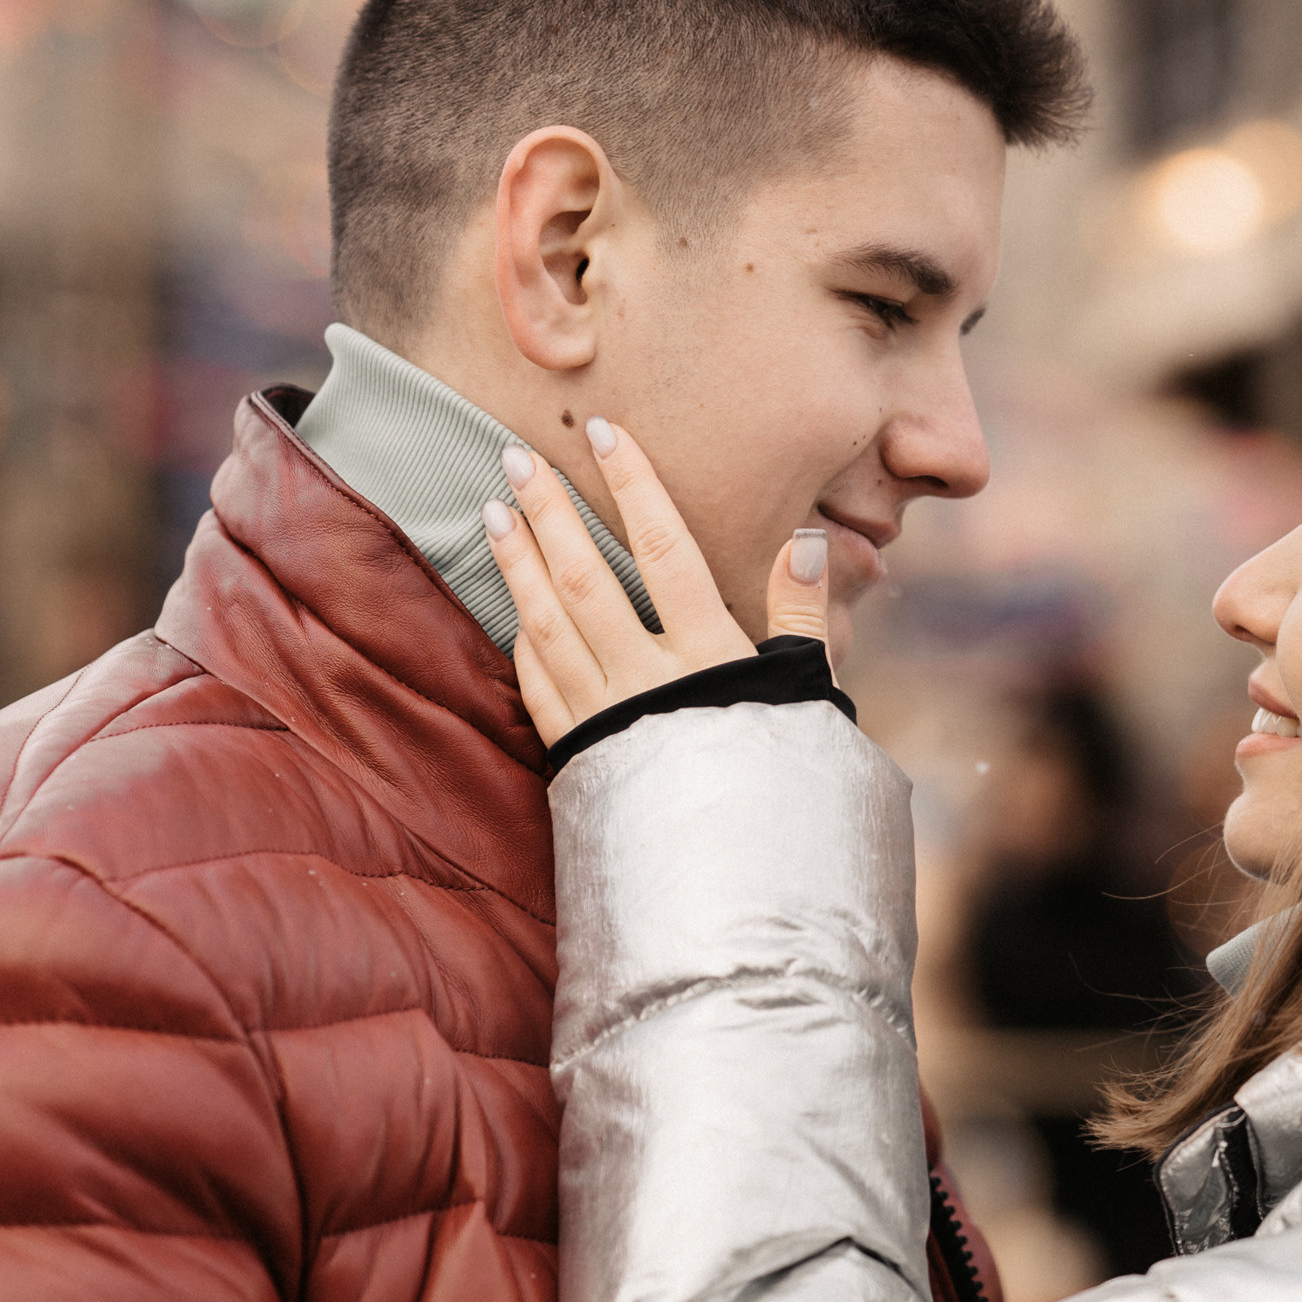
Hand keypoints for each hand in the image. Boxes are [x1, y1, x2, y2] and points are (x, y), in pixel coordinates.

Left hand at [482, 415, 830, 748]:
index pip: (665, 550)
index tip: (604, 432)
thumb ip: (804, 610)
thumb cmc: (783, 769)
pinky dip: (520, 639)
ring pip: (547, 625)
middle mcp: (646, 680)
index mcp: (707, 656)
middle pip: (587, 578)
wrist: (741, 869)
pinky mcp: (575, 753)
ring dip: (517, 564)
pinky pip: (537, 686)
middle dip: (549, 512)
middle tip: (513, 456)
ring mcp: (603, 717)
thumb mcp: (808, 688)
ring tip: (493, 511)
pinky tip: (509, 602)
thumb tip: (808, 537)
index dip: (634, 485)